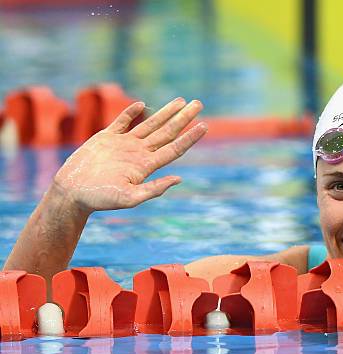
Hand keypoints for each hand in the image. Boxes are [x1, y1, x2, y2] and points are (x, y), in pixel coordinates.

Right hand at [52, 98, 206, 213]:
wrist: (72, 192)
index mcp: (146, 165)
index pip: (174, 148)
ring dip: (166, 112)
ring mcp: (124, 144)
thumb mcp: (130, 198)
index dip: (190, 137)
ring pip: (150, 123)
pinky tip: (142, 105)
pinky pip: (122, 122)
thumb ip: (154, 189)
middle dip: (184, 118)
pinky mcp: (106, 138)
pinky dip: (131, 112)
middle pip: (167, 132)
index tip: (204, 125)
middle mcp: (139, 153)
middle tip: (199, 103)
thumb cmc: (100, 198)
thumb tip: (178, 179)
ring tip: (182, 100)